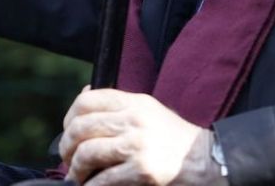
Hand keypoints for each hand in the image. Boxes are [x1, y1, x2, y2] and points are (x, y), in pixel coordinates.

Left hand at [59, 88, 223, 185]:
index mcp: (134, 102)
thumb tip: (83, 97)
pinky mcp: (143, 170)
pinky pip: (103, 179)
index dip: (69, 118)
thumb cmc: (174, 138)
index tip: (68, 133)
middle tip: (68, 160)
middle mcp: (134, 120)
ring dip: (75, 169)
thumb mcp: (149, 110)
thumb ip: (119, 106)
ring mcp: (138, 145)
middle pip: (81, 128)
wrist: (207, 159)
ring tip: (77, 177)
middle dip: (67, 148)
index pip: (86, 101)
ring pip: (87, 153)